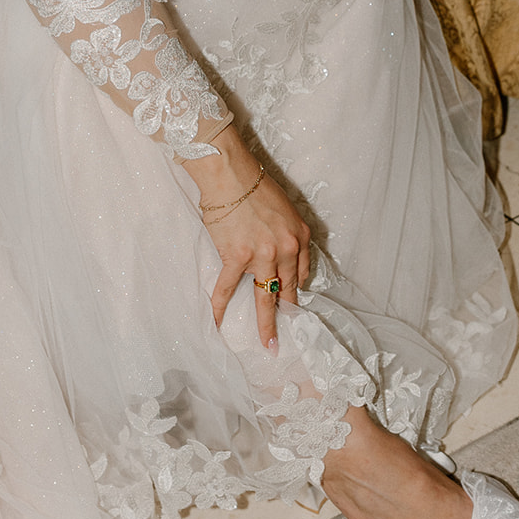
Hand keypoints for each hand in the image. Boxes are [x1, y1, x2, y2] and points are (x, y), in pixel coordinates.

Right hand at [182, 127, 310, 350]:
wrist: (231, 175)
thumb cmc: (254, 185)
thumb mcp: (284, 208)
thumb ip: (285, 232)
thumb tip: (277, 252)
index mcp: (299, 236)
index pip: (301, 271)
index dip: (294, 288)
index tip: (290, 301)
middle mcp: (285, 249)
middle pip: (287, 289)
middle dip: (287, 315)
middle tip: (287, 338)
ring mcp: (261, 255)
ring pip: (265, 296)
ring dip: (266, 323)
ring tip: (268, 344)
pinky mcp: (236, 256)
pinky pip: (227, 287)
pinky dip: (220, 307)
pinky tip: (217, 323)